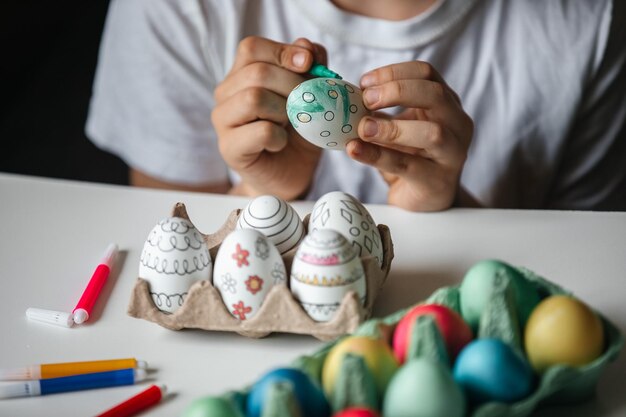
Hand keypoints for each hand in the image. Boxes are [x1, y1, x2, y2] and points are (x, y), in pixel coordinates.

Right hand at [212, 36, 324, 199]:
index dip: (283, 51)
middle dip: (292, 85)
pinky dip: (280, 137)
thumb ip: (309, 68)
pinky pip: (260, 131)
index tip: (308, 64)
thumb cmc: (298, 133)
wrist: (291, 174)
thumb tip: (307, 46)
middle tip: (308, 103)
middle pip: (257, 72)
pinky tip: (280, 144)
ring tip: (290, 124)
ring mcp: (223, 121)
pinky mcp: (229, 148)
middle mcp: (225, 94)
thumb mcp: (311, 96)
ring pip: (254, 98)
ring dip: (284, 111)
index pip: (252, 48)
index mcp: (241, 75)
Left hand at [347, 61, 473, 210]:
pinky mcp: (437, 181)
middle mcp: (457, 123)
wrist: (425, 199)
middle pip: (434, 94)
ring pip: (431, 132)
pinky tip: (355, 150)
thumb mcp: (398, 126)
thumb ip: (379, 111)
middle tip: (365, 99)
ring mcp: (453, 153)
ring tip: (362, 128)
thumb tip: (345, 96)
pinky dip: (377, 156)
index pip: (426, 73)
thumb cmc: (412, 156)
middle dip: (396, 91)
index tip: (364, 82)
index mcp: (447, 102)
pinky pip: (407, 165)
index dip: (393, 72)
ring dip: (392, 127)